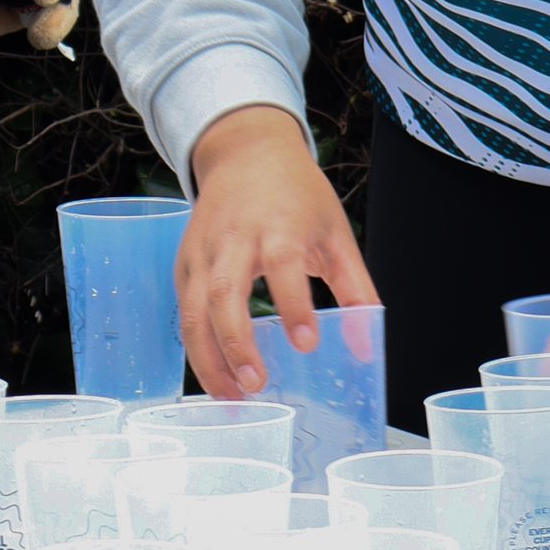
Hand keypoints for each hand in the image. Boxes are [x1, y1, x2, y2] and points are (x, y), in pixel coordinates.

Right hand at [178, 106, 374, 398]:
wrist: (246, 152)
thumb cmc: (297, 195)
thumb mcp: (336, 233)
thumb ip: (355, 290)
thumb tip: (366, 344)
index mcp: (279, 226)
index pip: (283, 266)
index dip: (294, 305)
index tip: (307, 343)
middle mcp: (234, 239)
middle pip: (225, 293)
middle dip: (237, 343)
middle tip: (256, 384)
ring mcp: (202, 252)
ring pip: (194, 310)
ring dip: (208, 358)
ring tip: (231, 397)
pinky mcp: (184, 264)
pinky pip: (183, 312)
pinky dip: (195, 348)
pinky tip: (214, 376)